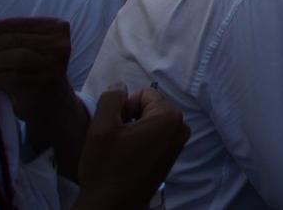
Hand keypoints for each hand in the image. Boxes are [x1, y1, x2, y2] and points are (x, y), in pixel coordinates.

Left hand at [0, 18, 73, 113]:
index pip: (14, 23)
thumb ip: (3, 37)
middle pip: (12, 39)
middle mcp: (59, 43)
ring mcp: (54, 63)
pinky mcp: (42, 83)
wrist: (52, 105)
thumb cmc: (32, 72)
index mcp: (55, 27)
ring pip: (11, 57)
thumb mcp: (25, 49)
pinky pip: (9, 77)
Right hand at [75, 85, 187, 209]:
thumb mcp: (101, 126)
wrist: (111, 207)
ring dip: (133, 131)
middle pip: (149, 107)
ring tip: (120, 150)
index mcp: (170, 117)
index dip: (124, 107)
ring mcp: (178, 144)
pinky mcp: (170, 158)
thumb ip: (111, 98)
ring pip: (149, 123)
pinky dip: (139, 142)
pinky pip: (153, 137)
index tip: (114, 128)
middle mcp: (181, 128)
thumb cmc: (106, 167)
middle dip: (130, 118)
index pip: (144, 94)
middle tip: (115, 140)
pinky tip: (127, 159)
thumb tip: (120, 86)